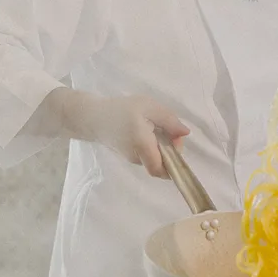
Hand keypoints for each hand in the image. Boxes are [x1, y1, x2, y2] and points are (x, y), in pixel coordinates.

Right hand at [69, 92, 189, 177]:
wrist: (92, 116)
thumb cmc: (121, 109)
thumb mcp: (148, 107)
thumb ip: (169, 120)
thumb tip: (185, 133)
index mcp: (143, 146)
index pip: (161, 170)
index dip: (175, 162)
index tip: (176, 140)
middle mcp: (138, 158)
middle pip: (161, 165)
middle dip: (171, 151)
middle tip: (169, 130)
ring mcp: (133, 160)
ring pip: (155, 160)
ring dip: (162, 147)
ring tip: (156, 127)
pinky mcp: (129, 157)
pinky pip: (147, 156)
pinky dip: (153, 146)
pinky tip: (148, 130)